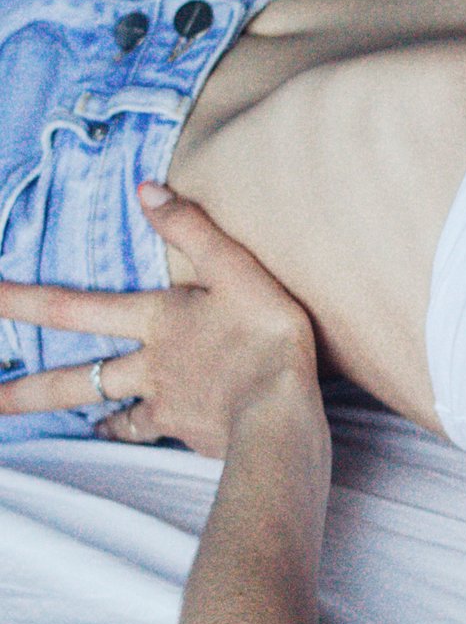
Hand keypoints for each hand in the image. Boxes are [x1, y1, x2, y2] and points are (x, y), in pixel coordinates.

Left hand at [0, 183, 318, 457]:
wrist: (282, 410)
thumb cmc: (265, 336)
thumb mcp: (237, 269)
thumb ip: (191, 228)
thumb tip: (145, 189)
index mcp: (154, 319)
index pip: (71, 308)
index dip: (19, 302)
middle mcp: (148, 364)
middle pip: (72, 379)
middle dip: (23, 390)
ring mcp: (164, 402)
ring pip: (105, 411)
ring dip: (73, 416)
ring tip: (49, 422)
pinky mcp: (187, 431)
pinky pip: (147, 433)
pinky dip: (131, 432)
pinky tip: (125, 434)